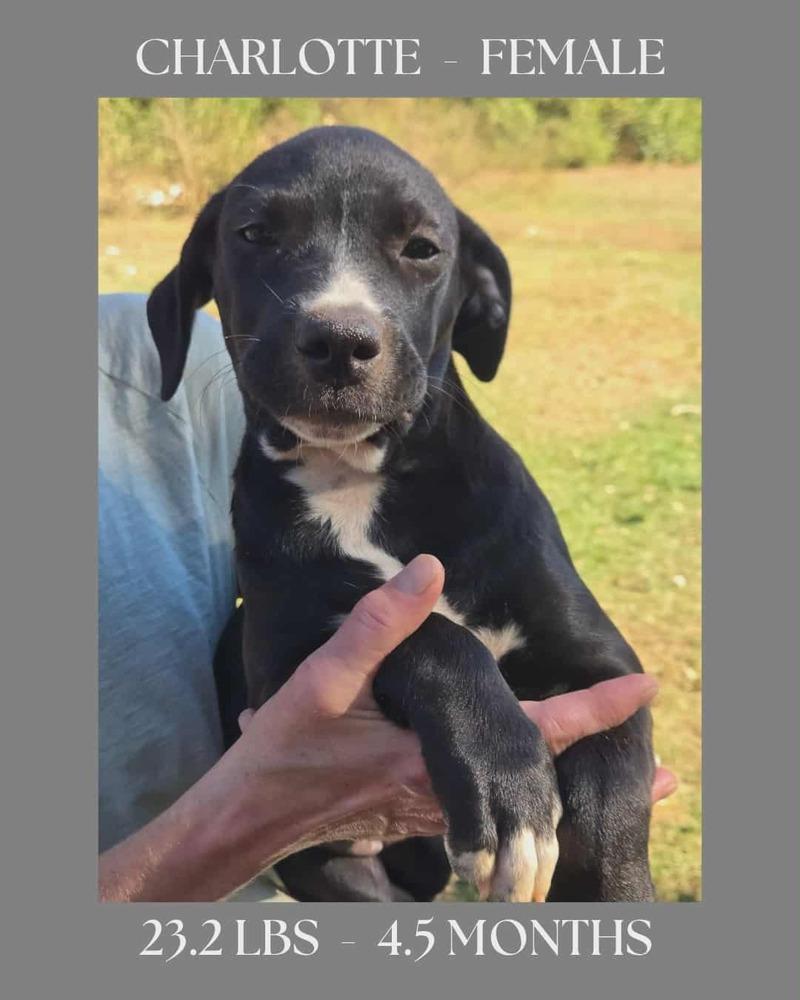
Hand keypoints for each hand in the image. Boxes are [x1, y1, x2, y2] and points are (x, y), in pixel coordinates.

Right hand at [99, 554, 674, 901]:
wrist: (247, 819)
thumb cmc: (283, 752)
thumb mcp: (323, 681)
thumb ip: (377, 625)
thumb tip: (429, 570)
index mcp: (433, 757)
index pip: (535, 734)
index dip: (593, 709)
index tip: (644, 688)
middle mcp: (444, 794)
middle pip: (543, 788)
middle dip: (607, 781)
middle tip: (672, 780)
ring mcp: (432, 815)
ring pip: (518, 808)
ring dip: (571, 796)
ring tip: (613, 789)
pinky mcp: (413, 820)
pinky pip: (485, 813)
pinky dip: (522, 803)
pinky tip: (524, 793)